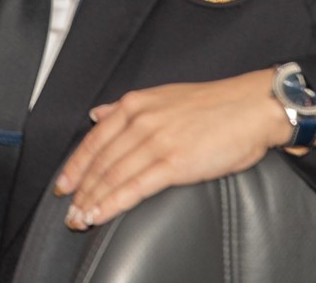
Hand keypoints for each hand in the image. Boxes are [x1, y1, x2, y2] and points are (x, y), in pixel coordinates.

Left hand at [54, 71, 306, 230]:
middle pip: (99, 162)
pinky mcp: (174, 162)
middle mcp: (139, 122)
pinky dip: (113, 203)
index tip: (63, 185)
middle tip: (68, 211)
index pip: (94, 140)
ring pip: (112, 176)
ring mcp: (155, 142)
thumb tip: (97, 114)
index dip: (75, 166)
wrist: (252, 107)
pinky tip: (100, 215)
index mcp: (133, 106)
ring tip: (80, 219)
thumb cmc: (213, 106)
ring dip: (92, 201)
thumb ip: (126, 108)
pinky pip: (135, 187)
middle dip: (80, 190)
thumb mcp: (160, 96)